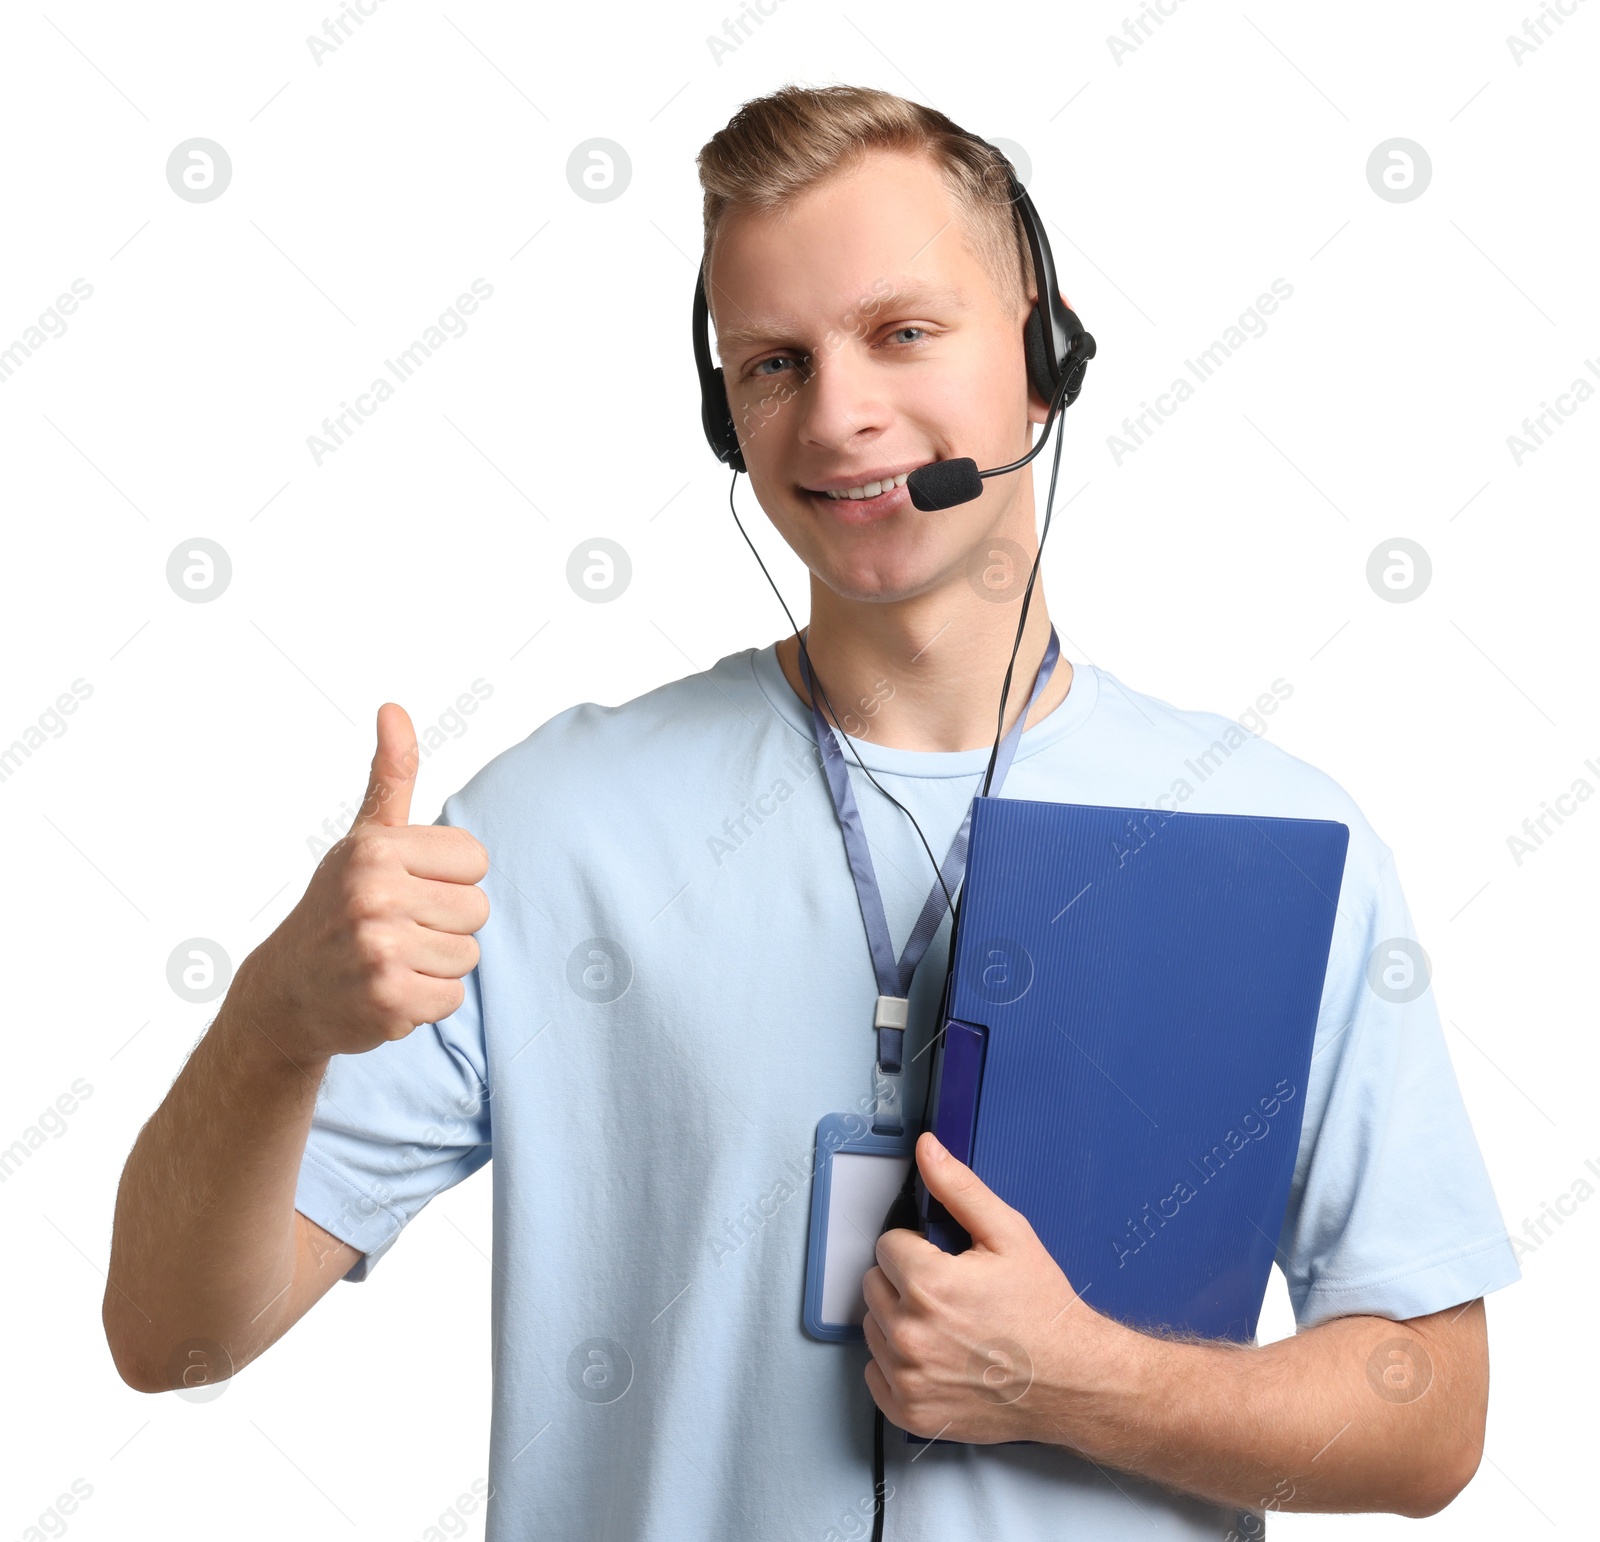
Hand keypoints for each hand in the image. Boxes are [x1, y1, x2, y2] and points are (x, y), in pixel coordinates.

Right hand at [236, 703, 490, 1062]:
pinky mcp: (388, 1001)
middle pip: (478, 909)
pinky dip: (426, 1002)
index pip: (475, 859)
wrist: (286, 993)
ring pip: (468, 955)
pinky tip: (388, 992)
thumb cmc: (337, 906)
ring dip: (435, 964)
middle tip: (395, 929)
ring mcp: (380, 950)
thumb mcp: (364, 838)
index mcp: (376, 849)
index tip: (407, 888)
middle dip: (444, 924)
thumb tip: (394, 709)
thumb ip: (391, 776)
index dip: (448, 878)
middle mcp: (374, 894)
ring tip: (390, 960)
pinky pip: (451, 998)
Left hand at [861, 1131, 1141, 1447]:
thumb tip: (928, 1151)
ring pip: (872, 1327)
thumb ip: (959, 1188)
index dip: (918, 1248)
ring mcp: (910, 1378)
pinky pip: (875, 1375)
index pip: (887, 1245)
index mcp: (929, 1285)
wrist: (1075, 1379)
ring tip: (948, 1324)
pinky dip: (897, 1365)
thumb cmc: (1044, 1312)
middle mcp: (912, 1334)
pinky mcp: (912, 1411)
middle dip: (905, 1280)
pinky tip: (936, 1356)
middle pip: (874, 1284)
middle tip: (951, 1293)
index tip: (946, 1262)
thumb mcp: (1009, 1234)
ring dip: (899, 1320)